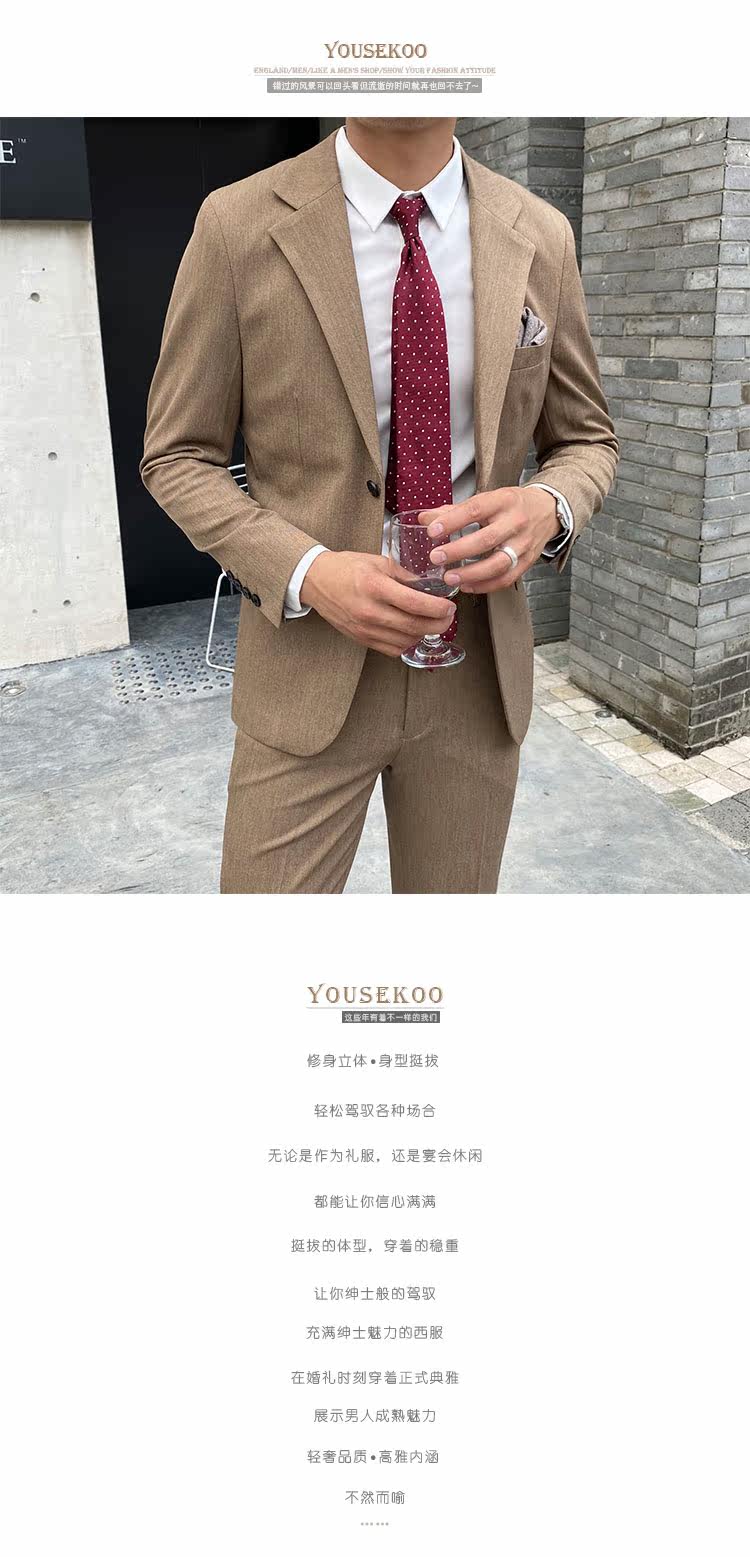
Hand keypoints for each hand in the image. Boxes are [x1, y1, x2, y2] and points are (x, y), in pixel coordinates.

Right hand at [299, 549, 455, 656]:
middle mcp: (370, 611)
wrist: (316, 581)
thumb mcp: (378, 562)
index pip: (415, 604)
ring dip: (425, 634)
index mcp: (375, 587)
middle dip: (439, 624)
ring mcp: (365, 628)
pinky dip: (408, 643)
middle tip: (448, 616)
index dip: (438, 608)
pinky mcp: (362, 639)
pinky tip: (412, 631)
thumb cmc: (346, 568)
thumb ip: (406, 576)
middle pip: (415, 626)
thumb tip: (430, 588)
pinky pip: (393, 649)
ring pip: (406, 641)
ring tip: (431, 622)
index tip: (449, 606)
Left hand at [420, 486, 560, 592]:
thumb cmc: (511, 505)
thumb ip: (454, 511)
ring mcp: (524, 544)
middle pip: (487, 539)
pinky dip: (485, 585)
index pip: (476, 510)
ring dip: (472, 573)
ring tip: (449, 577)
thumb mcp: (487, 499)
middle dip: (459, 550)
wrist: (547, 510)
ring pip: (498, 563)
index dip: (452, 521)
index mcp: (503, 500)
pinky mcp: (528, 562)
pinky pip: (506, 579)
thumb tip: (424, 520)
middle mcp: (516, 522)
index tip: (432, 531)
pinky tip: (467, 586)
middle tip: (436, 558)